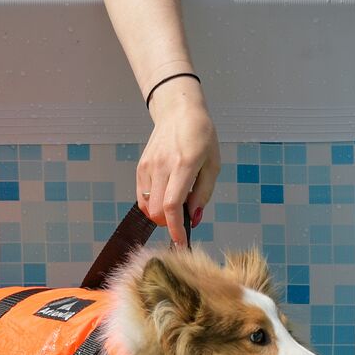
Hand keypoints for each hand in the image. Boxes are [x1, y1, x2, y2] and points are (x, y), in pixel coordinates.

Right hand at [137, 77, 220, 243]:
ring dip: (159, 215)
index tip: (181, 242)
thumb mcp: (213, 164)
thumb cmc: (202, 136)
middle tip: (181, 221)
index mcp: (184, 164)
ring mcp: (148, 166)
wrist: (179, 112)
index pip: (172, 205)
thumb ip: (203, 193)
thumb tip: (193, 219)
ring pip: (146, 205)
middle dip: (168, 223)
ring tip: (175, 206)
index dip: (175, 228)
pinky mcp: (141, 166)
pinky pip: (142, 195)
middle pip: (156, 210)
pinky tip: (164, 197)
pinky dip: (152, 204)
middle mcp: (162, 166)